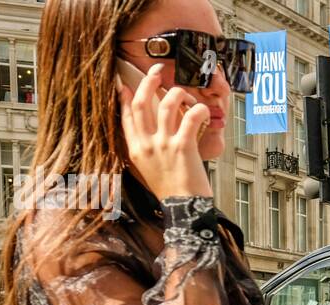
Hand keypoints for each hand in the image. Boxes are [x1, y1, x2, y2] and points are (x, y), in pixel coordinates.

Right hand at [117, 63, 212, 200]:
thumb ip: (146, 149)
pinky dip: (199, 110)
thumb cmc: (171, 190)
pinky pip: (190, 118)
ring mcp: (163, 145)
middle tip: (157, 71)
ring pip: (167, 105)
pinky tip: (204, 112)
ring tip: (186, 95)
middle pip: (142, 104)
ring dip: (178, 94)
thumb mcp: (149, 169)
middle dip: (149, 82)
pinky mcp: (183, 147)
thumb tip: (150, 132)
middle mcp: (146, 145)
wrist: (183, 208)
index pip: (125, 117)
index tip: (126, 85)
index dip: (125, 98)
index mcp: (135, 149)